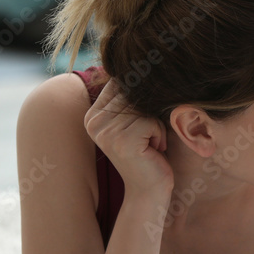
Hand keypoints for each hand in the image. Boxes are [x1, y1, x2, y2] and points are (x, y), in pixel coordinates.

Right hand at [83, 80, 172, 196]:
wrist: (149, 190)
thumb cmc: (148, 153)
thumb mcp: (135, 122)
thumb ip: (130, 98)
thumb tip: (142, 64)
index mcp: (93, 115)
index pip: (119, 83)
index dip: (140, 94)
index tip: (144, 119)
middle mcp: (94, 121)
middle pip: (133, 93)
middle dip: (149, 113)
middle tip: (148, 136)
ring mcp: (106, 131)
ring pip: (144, 108)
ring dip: (156, 125)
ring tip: (150, 144)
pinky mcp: (123, 141)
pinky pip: (151, 122)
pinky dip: (160, 135)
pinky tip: (153, 150)